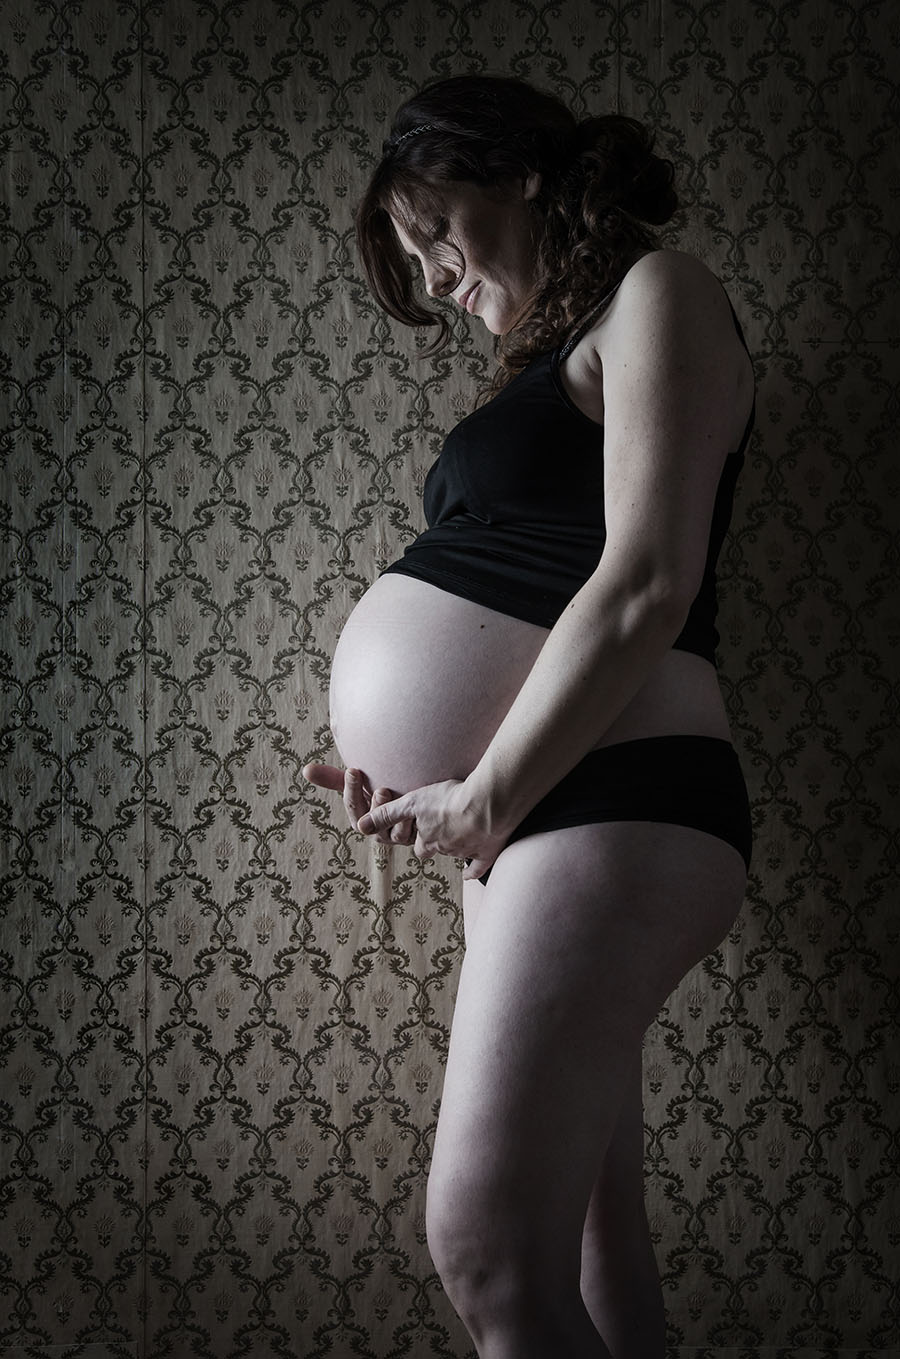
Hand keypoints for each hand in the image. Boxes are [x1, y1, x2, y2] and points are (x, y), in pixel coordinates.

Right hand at [302, 763, 415, 845]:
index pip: (353, 806)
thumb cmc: (381, 788)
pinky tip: (419, 808)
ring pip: (396, 833)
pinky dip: (417, 823)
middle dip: (375, 807)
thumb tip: (305, 770)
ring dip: (397, 818)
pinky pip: (417, 835)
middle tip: (380, 789)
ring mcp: (399, 836)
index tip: (353, 770)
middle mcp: (379, 832)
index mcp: (361, 819)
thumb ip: (333, 779)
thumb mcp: (358, 785)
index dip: (352, 790)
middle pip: (373, 823)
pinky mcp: (418, 838)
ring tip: (398, 797)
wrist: (412, 797)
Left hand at [357, 777, 508, 880]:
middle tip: (439, 834)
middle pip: (436, 852)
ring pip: (457, 855)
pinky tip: (471, 873)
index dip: (418, 839)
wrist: (487, 804)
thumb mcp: (412, 803)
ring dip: (456, 847)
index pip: (419, 845)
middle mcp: (446, 848)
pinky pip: (479, 866)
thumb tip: (361, 828)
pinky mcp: (487, 852)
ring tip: (461, 832)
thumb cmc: (450, 799)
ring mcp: (467, 851)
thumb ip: (388, 814)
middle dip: (434, 846)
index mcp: (429, 839)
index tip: (421, 834)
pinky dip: (474, 870)